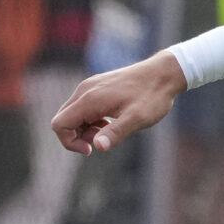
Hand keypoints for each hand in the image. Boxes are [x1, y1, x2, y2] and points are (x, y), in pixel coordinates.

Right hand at [50, 53, 187, 154]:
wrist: (163, 73)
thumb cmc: (152, 96)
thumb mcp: (137, 119)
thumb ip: (115, 132)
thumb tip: (97, 146)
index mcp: (90, 99)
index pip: (59, 124)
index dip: (69, 142)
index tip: (90, 149)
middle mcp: (85, 91)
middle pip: (63, 119)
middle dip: (77, 137)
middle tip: (103, 139)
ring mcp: (90, 87)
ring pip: (73, 114)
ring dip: (85, 129)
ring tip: (110, 130)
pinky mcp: (97, 87)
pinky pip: (83, 108)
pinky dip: (91, 120)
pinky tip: (111, 122)